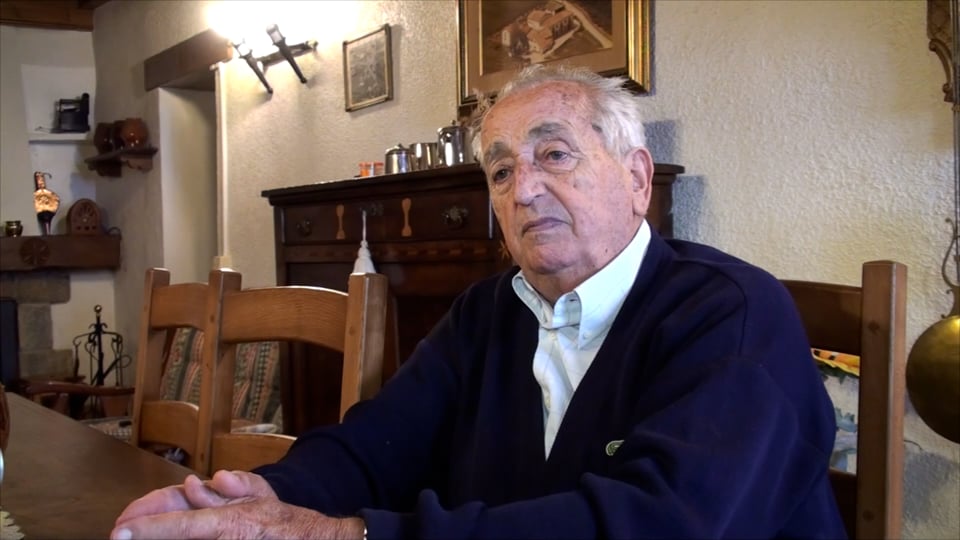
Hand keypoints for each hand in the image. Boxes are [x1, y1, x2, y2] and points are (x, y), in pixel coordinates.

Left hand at [112, 470, 364, 538]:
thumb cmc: (285, 523)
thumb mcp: (262, 496)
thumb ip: (230, 487)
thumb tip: (198, 483)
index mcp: (229, 524)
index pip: (180, 526)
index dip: (147, 529)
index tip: (119, 532)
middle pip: (180, 539)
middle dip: (153, 535)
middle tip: (130, 532)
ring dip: (172, 536)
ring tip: (153, 530)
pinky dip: (189, 538)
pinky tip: (188, 535)